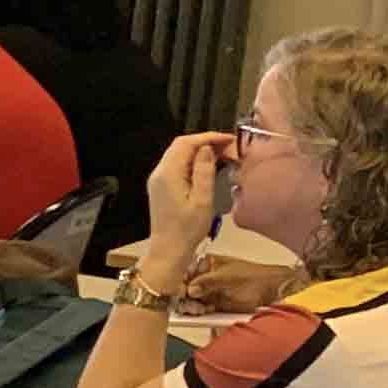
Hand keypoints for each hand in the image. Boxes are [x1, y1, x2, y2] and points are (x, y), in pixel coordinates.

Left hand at [141, 131, 235, 275]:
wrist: (168, 250)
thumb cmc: (188, 229)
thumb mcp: (202, 199)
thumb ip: (204, 171)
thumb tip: (206, 148)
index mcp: (168, 174)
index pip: (185, 143)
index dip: (208, 137)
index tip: (229, 140)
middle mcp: (159, 173)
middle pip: (180, 146)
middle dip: (205, 142)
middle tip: (229, 147)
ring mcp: (158, 180)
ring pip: (178, 155)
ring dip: (200, 151)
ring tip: (224, 155)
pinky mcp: (161, 188)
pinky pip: (177, 166)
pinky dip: (194, 161)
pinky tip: (210, 167)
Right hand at [179, 248, 299, 316]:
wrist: (272, 290)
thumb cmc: (254, 276)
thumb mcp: (227, 276)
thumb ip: (207, 282)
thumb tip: (190, 289)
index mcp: (206, 264)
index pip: (184, 271)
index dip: (178, 280)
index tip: (176, 289)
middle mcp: (204, 278)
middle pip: (184, 288)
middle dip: (182, 296)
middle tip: (184, 302)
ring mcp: (209, 292)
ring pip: (190, 301)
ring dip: (190, 306)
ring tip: (195, 309)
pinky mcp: (214, 306)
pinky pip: (200, 311)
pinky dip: (198, 314)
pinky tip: (201, 312)